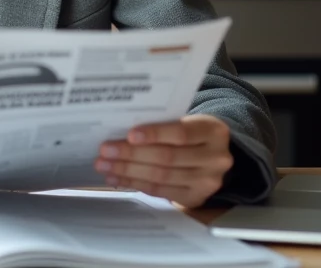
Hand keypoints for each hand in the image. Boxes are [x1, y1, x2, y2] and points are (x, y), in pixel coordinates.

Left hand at [93, 114, 232, 207]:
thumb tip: (120, 130)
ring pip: (161, 176)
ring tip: (104, 165)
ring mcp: (207, 182)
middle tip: (105, 151)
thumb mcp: (187, 122)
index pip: (181, 133)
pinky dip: (135, 183)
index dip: (155, 134)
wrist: (213, 156)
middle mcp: (215, 159)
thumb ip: (162, 124)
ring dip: (128, 171)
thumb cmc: (191, 133)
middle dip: (132, 154)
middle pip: (167, 157)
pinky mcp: (195, 198)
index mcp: (213, 132)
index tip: (129, 134)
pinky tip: (116, 178)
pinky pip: (160, 191)